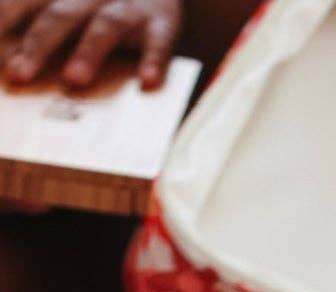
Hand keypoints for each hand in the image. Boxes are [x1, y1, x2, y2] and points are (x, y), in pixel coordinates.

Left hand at [3, 0, 180, 88]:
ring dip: (89, 52)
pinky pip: (158, 41)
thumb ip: (40, 22)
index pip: (24, 2)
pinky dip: (154, 59)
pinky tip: (147, 81)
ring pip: (105, 26)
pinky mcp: (161, 20)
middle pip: (59, 16)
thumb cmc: (100, 4)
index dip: (5, 19)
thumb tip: (11, 60)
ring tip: (75, 79)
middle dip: (38, 44)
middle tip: (19, 74)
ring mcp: (126, 6)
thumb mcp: (65, 4)